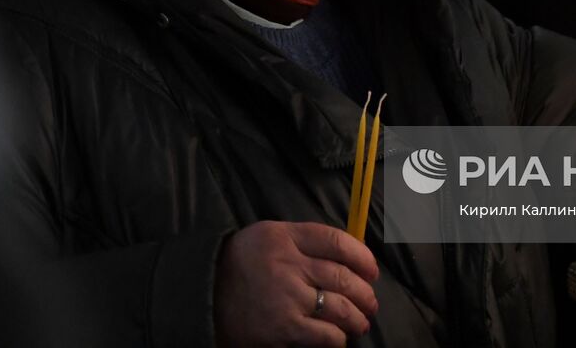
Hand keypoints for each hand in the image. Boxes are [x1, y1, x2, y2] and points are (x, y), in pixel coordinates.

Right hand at [215, 221, 378, 346]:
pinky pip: (325, 335)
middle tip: (370, 302)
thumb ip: (304, 242)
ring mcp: (286, 298)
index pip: (336, 241)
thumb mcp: (268, 237)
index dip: (363, 257)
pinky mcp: (283, 330)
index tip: (372, 269)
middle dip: (365, 293)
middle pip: (343, 277)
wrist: (203, 296)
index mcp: (285, 237)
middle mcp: (287, 264)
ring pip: (340, 307)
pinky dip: (338, 338)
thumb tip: (348, 258)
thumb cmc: (241, 265)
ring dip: (358, 318)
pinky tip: (338, 338)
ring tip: (360, 323)